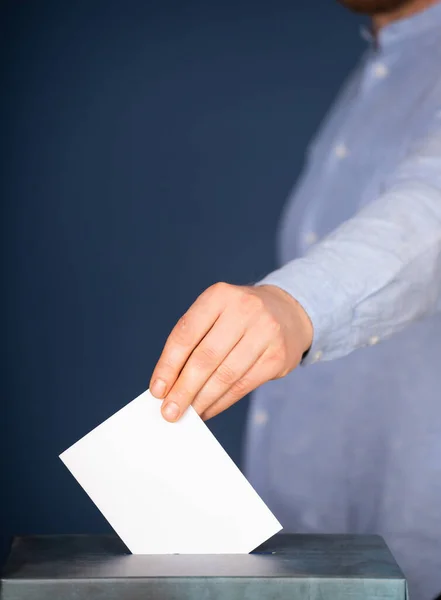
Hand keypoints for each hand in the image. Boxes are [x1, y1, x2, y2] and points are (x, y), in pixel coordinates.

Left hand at [150, 283, 312, 421]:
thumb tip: (168, 385)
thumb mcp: (215, 313)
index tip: (156, 390)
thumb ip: (193, 342)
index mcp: (219, 295)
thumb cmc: (239, 318)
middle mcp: (244, 309)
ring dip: (202, 400)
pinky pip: (243, 385)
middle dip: (184, 389)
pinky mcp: (277, 355)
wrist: (288, 313)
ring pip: (225, 375)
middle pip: (205, 358)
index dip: (168, 365)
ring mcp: (265, 332)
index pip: (186, 334)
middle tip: (169, 411)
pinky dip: (222, 402)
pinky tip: (208, 409)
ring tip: (187, 414)